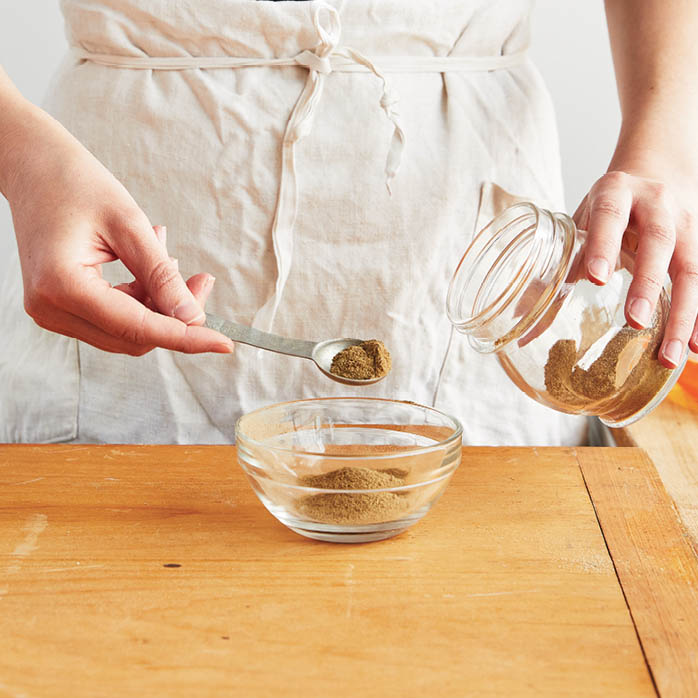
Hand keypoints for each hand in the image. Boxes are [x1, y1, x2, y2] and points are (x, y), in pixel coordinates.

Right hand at [2, 103, 233, 356]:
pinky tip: (149, 267)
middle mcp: (52, 309)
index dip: (187, 338)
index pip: (137, 329)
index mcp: (63, 286)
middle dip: (176, 317)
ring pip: (126, 332)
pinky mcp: (61, 307)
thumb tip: (193, 317)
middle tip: (202, 281)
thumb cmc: (74, 183)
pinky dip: (140, 300)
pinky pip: (113, 319)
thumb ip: (161, 275)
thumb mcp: (129, 225)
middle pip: (134, 337)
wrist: (32, 168)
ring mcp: (53, 312)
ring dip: (159, 306)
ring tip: (170, 257)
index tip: (224, 343)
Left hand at [574, 158, 697, 368]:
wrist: (654, 176)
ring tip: (670, 355)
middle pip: (658, 241)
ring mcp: (686, 223)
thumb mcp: (581, 225)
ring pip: (691, 267)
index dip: (604, 245)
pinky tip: (693, 348)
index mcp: (616, 193)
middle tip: (634, 321)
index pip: (609, 216)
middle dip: (647, 283)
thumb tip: (521, 318)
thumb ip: (560, 265)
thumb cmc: (607, 211)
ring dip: (683, 314)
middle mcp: (656, 204)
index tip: (596, 277)